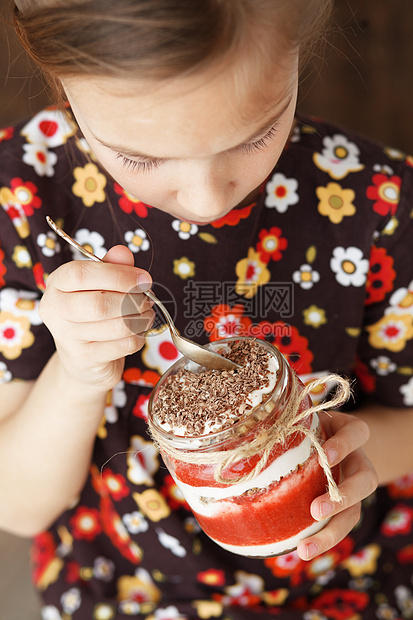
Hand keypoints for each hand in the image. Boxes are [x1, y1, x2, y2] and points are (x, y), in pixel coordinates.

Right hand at [39, 245, 154, 390]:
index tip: (144, 279)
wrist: (82, 358)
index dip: (118, 275)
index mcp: (56, 283)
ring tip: (146, 315)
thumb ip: (112, 266)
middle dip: (133, 301)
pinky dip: (138, 337)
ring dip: (141, 319)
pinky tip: (137, 332)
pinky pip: (122, 345)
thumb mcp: (100, 284)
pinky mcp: (84, 358)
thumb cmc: (93, 313)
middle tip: (147, 300)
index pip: (82, 274)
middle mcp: (55, 309)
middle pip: (99, 304)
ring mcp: (67, 337)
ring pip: (116, 326)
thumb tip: (123, 252)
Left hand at [297, 410, 377, 560]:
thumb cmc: (311, 427)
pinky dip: (322, 539)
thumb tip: (248, 431)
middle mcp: (358, 462)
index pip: (357, 434)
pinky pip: (339, 526)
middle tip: (316, 510)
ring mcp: (354, 487)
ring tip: (305, 549)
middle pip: (365, 481)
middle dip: (342, 497)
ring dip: (331, 533)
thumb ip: (290, 421)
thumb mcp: (306, 418)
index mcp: (350, 433)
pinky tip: (301, 550)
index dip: (344, 444)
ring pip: (354, 512)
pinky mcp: (346, 507)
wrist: (333, 440)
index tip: (325, 454)